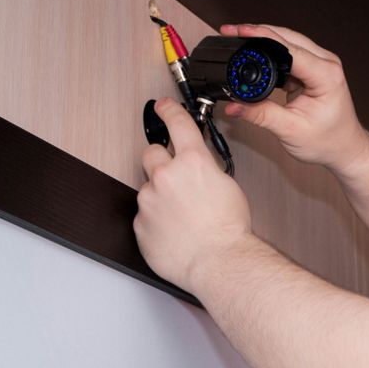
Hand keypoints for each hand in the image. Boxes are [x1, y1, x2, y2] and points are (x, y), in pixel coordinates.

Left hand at [134, 98, 253, 292]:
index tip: (162, 106)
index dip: (169, 110)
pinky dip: (157, 219)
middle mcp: (166, 176)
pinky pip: (145, 214)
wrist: (218, 261)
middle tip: (176, 177)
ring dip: (160, 195)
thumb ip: (205, 169)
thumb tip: (196, 166)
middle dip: (161, 161)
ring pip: (148, 187)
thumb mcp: (227, 185)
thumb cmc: (228, 229)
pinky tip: (175, 230)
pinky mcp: (139, 222)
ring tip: (182, 216)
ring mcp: (149, 199)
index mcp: (193, 162)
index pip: (177, 124)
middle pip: (151, 153)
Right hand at [219, 23, 368, 171]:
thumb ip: (260, 115)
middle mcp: (327, 64)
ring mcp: (320, 64)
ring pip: (288, 43)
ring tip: (238, 41)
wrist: (344, 148)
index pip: (290, 50)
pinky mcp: (312, 69)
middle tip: (232, 32)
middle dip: (258, 33)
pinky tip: (255, 57)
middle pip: (288, 38)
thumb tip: (234, 106)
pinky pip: (288, 54)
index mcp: (326, 75)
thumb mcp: (290, 130)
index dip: (263, 38)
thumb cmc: (328, 141)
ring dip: (263, 42)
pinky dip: (270, 54)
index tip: (240, 31)